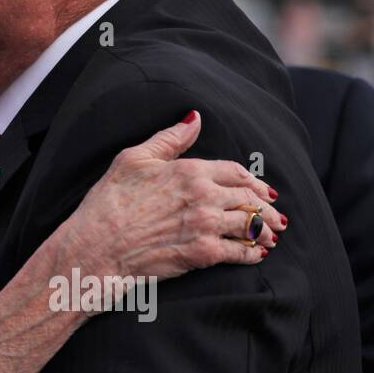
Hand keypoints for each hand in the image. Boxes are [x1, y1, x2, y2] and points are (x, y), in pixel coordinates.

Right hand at [57, 110, 286, 279]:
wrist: (96, 247)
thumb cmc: (108, 202)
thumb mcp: (133, 159)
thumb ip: (169, 139)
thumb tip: (194, 118)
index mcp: (190, 170)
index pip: (236, 172)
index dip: (252, 180)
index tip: (261, 188)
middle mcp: (204, 196)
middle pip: (249, 198)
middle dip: (266, 207)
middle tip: (276, 214)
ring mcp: (206, 226)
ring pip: (250, 224)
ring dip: (265, 230)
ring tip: (273, 235)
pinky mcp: (203, 254)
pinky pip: (240, 252)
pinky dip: (253, 253)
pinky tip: (256, 254)